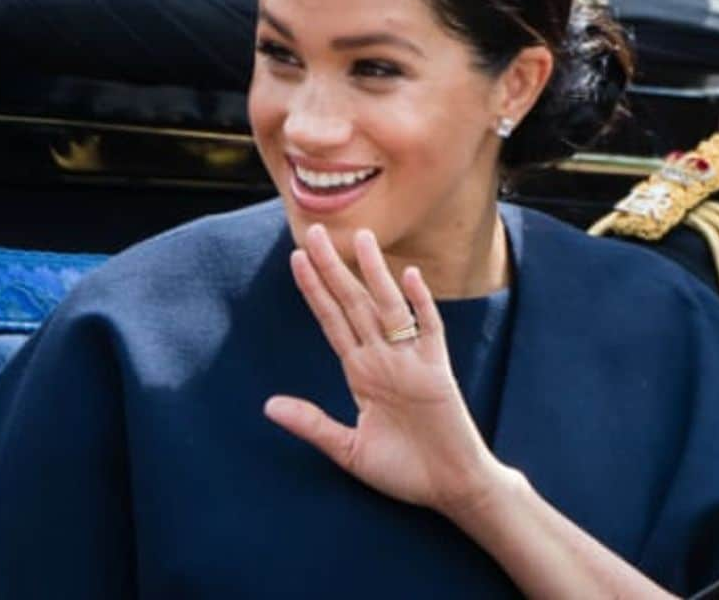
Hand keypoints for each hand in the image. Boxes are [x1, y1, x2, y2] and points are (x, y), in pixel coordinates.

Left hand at [264, 224, 510, 515]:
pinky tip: (409, 277)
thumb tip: (269, 405)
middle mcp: (384, 359)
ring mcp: (412, 361)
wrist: (450, 487)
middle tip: (314, 231)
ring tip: (359, 238)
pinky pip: (429, 329)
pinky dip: (420, 303)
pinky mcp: (437, 371)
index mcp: (362, 373)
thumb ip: (312, 423)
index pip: (333, 321)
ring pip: (388, 307)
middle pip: (354, 304)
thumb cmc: (405, 470)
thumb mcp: (348, 450)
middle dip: (334, 268)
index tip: (296, 258)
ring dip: (373, 272)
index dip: (315, 290)